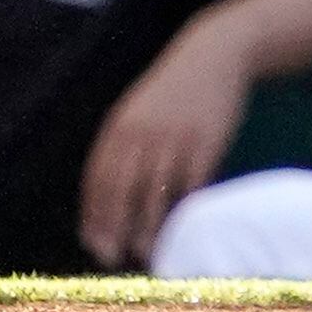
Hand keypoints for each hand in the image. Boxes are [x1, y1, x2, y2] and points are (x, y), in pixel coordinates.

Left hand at [78, 17, 254, 266]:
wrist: (217, 53)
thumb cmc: (175, 90)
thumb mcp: (138, 111)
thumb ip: (122, 146)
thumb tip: (108, 194)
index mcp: (120, 128)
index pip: (98, 182)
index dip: (94, 217)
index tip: (95, 245)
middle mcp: (142, 133)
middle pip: (121, 192)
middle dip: (115, 229)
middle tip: (113, 259)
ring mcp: (175, 137)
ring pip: (155, 194)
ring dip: (148, 229)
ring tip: (147, 253)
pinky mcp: (206, 142)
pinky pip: (190, 186)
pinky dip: (183, 211)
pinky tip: (182, 228)